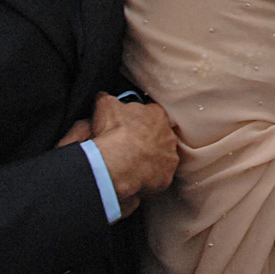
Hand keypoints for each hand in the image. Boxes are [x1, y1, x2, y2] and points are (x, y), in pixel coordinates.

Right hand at [84, 92, 180, 215]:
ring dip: (152, 158)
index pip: (153, 113)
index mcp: (157, 114)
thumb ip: (108, 99)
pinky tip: (137, 176)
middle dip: (149, 139)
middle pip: (161, 135)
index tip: (131, 125)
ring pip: (163, 156)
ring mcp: (170, 156)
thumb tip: (104, 97)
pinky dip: (150, 176)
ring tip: (134, 163)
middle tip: (132, 145)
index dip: (141, 119)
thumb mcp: (106, 106)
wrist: (118, 162)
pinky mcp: (166, 176)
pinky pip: (160, 176)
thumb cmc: (114, 132)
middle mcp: (169, 134)